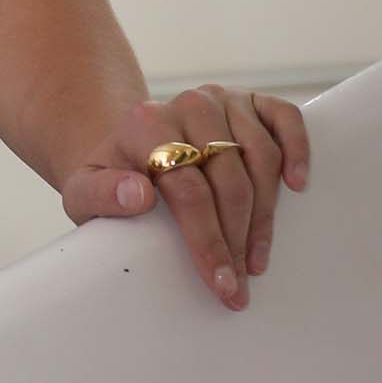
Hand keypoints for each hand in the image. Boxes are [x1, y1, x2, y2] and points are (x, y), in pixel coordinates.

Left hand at [59, 82, 310, 308]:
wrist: (129, 148)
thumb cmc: (112, 179)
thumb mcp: (83, 192)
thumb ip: (100, 195)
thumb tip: (139, 195)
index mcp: (145, 124)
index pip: (188, 189)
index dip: (208, 240)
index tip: (223, 283)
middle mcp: (187, 105)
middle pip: (228, 178)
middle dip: (238, 237)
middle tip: (242, 281)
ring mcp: (221, 99)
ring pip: (260, 156)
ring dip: (266, 213)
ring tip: (258, 258)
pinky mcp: (249, 101)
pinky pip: (284, 116)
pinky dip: (297, 147)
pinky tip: (298, 183)